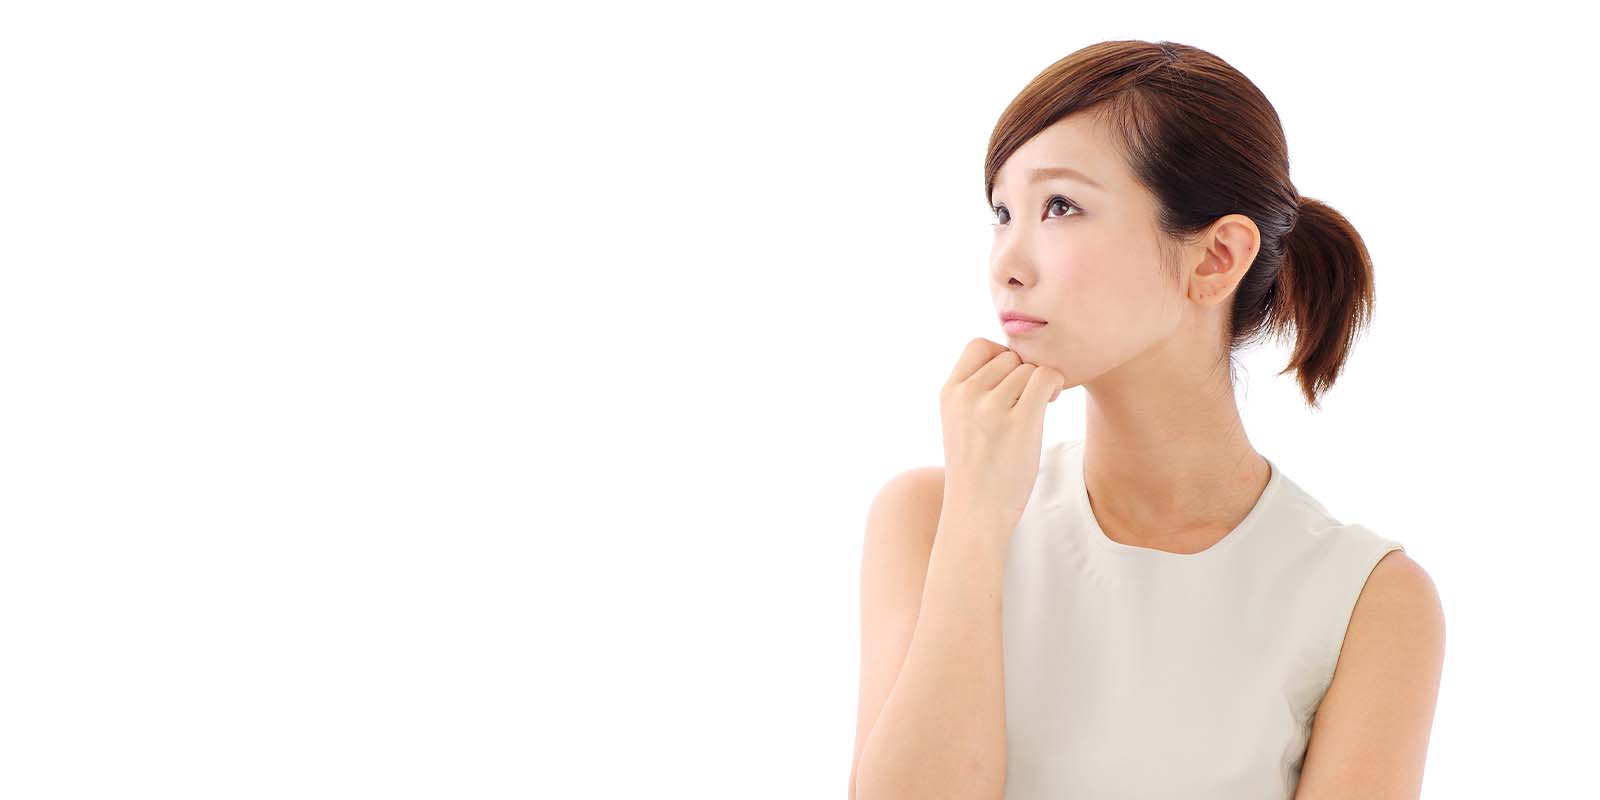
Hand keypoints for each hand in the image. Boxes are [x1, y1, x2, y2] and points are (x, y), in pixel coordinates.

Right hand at [938, 337, 1065, 535]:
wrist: (976, 513)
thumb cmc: (976, 470)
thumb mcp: (960, 422)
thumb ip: (975, 389)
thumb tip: (1015, 357)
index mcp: (949, 392)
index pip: (979, 344)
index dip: (1000, 357)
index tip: (1008, 384)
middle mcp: (966, 395)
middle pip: (1009, 356)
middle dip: (1022, 374)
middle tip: (1027, 401)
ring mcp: (991, 408)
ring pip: (1029, 368)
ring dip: (1039, 385)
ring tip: (1037, 409)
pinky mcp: (1019, 422)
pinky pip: (1045, 378)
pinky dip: (1054, 384)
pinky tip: (1051, 403)